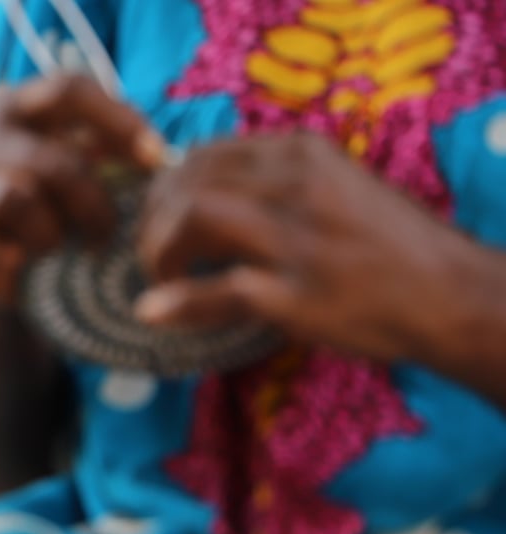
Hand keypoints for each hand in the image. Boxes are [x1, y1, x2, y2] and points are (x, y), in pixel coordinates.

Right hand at [0, 74, 166, 304]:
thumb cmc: (46, 216)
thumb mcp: (76, 176)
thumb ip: (106, 156)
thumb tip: (161, 159)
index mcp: (15, 105)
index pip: (70, 89)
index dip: (119, 122)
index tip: (156, 160)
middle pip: (58, 159)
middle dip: (93, 205)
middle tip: (105, 238)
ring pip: (21, 200)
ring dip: (49, 237)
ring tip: (50, 255)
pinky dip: (6, 266)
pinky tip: (13, 272)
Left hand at [133, 132, 483, 363]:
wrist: (448, 293)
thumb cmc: (385, 246)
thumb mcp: (329, 190)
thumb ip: (270, 185)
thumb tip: (197, 199)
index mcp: (299, 154)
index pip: (202, 154)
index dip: (165, 189)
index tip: (159, 219)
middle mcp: (295, 183)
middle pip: (188, 182)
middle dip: (152, 219)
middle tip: (152, 255)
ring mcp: (296, 236)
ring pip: (196, 217)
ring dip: (159, 249)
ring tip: (160, 278)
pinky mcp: (298, 291)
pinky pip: (222, 288)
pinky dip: (179, 301)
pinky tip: (155, 311)